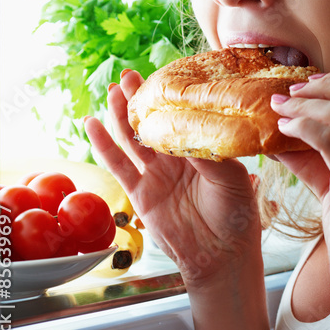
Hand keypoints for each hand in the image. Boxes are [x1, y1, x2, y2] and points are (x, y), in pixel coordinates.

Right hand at [84, 69, 262, 288]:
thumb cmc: (237, 216)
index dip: (170, 98)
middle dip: (141, 99)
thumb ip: (208, 154)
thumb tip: (186, 130)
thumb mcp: (232, 178)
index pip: (182, 117)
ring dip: (122, 115)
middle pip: (154, 123)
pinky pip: (118, 165)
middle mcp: (178, 159)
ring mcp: (157, 175)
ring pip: (134, 139)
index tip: (161, 76)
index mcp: (203, 150)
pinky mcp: (140, 193)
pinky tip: (92, 124)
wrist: (222, 255)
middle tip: (129, 75)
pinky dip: (103, 144)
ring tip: (113, 90)